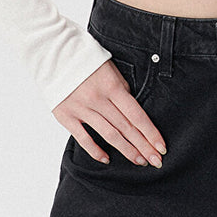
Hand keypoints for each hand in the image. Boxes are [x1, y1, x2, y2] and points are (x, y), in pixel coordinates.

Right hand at [52, 60, 166, 167]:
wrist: (54, 55)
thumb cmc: (86, 61)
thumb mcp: (110, 69)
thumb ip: (122, 90)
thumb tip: (132, 111)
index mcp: (112, 87)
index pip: (137, 115)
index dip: (150, 133)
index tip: (161, 147)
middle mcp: (98, 99)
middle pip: (126, 128)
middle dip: (143, 146)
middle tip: (156, 161)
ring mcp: (81, 109)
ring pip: (109, 134)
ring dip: (126, 150)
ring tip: (139, 161)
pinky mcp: (65, 116)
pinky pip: (83, 138)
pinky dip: (95, 151)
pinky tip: (107, 159)